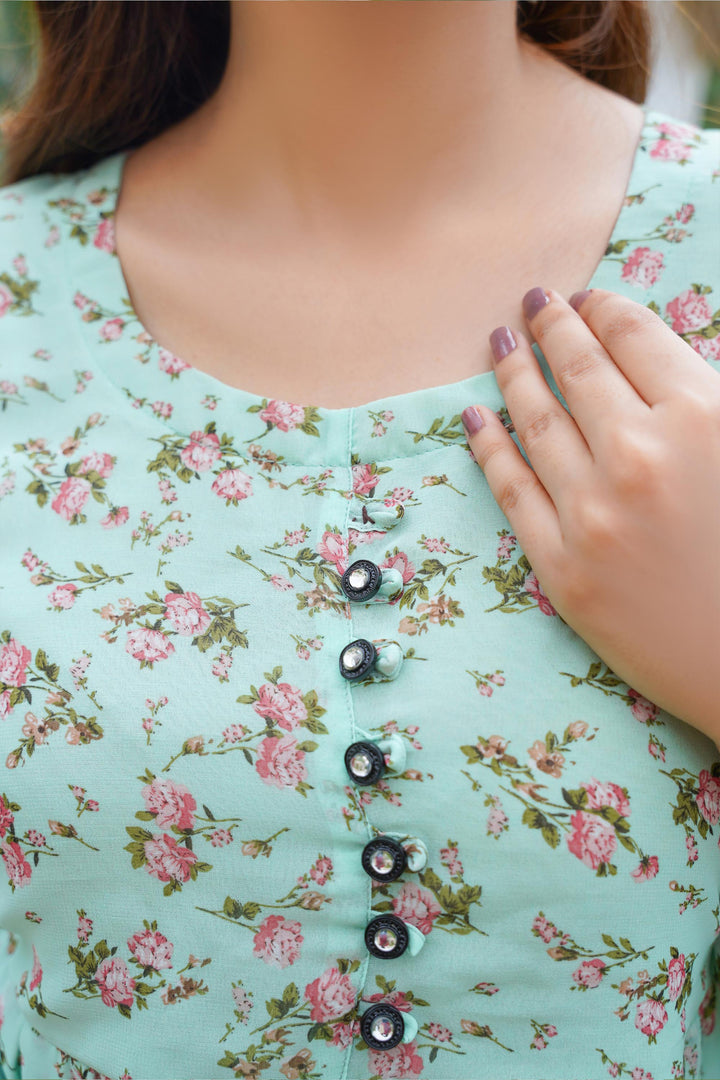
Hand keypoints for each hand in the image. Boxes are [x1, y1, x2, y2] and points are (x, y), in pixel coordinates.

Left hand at [461, 285, 719, 746]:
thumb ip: (705, 399)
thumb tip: (652, 359)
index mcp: (702, 416)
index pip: (633, 336)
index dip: (603, 308)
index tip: (585, 298)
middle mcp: (638, 455)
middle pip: (578, 369)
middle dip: (552, 326)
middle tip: (532, 302)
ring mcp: (592, 514)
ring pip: (536, 422)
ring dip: (513, 374)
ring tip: (500, 344)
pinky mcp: (561, 569)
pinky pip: (512, 491)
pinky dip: (488, 448)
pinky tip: (474, 418)